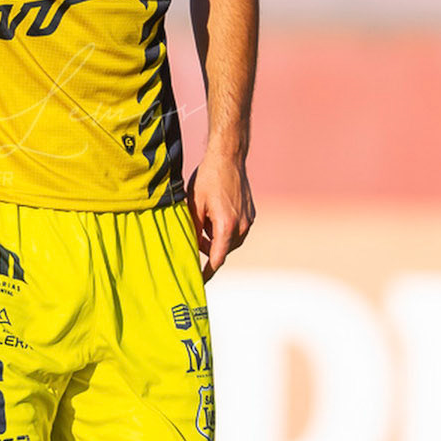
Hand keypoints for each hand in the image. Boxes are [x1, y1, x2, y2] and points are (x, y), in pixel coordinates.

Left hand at [187, 150, 254, 277]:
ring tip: (204, 219)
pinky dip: (225, 229)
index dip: (207, 273)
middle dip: (208, 249)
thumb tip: (190, 248)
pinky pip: (237, 230)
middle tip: (194, 237)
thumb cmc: (207, 179)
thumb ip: (194, 229)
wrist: (228, 158)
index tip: (199, 282)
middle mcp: (242, 226)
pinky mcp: (251, 214)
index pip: (217, 259)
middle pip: (223, 250)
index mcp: (226, 226)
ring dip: (216, 238)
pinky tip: (214, 213)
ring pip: (230, 241)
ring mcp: (249, 220)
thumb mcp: (194, 205)